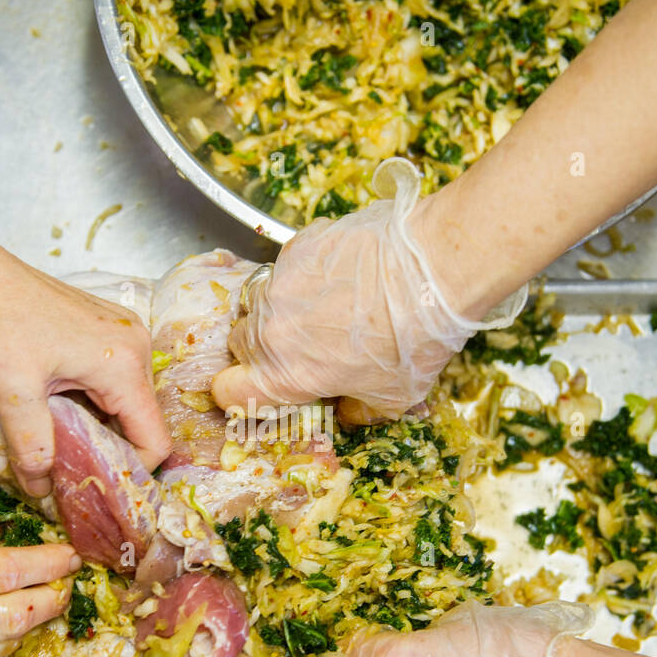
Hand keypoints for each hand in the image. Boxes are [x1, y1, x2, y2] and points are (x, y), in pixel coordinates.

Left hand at [0, 244, 170, 496]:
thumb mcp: (12, 393)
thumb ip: (32, 446)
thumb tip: (41, 490)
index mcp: (124, 364)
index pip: (154, 438)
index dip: (129, 470)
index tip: (95, 485)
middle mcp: (135, 346)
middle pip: (141, 420)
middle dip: (111, 449)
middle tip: (70, 469)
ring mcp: (122, 332)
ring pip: (125, 399)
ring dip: (98, 424)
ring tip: (58, 436)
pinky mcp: (104, 327)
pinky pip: (112, 377)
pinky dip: (91, 399)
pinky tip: (56, 403)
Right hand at [213, 158, 525, 424]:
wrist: (430, 270)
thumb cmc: (413, 340)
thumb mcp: (393, 398)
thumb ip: (357, 410)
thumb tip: (347, 410)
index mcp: (284, 375)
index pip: (226, 391)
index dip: (238, 393)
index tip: (258, 388)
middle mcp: (270, 330)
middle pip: (239, 344)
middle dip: (263, 350)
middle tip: (301, 349)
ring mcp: (280, 283)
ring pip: (260, 302)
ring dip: (281, 310)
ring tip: (323, 309)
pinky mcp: (297, 247)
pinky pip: (286, 266)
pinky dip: (304, 274)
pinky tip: (340, 275)